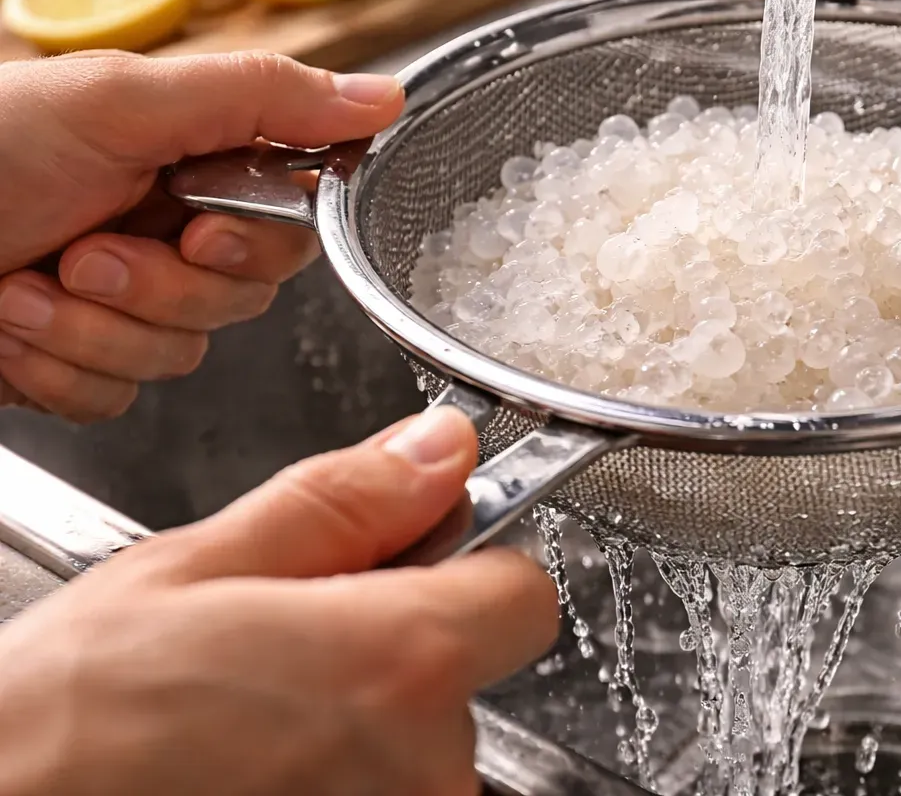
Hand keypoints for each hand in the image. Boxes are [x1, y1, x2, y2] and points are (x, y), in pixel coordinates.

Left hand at [0, 50, 403, 421]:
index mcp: (185, 164)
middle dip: (152, 290)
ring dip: (88, 329)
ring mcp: (114, 304)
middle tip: (84, 251)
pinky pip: (113, 400)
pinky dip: (54, 368)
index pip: (288, 230)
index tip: (197, 234)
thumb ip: (263, 98)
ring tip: (22, 285)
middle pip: (236, 306)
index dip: (249, 247)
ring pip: (174, 359)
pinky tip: (8, 324)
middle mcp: (160, 235)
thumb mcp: (119, 101)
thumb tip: (384, 98)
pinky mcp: (70, 363)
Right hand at [0, 407, 558, 795]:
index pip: (525, 596)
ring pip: (421, 749)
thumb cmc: (60, 728)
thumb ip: (345, 504)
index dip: (468, 570)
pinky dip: (334, 782)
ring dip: (357, 730)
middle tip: (277, 655)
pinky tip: (248, 774)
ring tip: (244, 725)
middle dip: (393, 651)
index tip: (406, 566)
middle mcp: (423, 766)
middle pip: (464, 675)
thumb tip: (437, 451)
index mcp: (399, 662)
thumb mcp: (194, 569)